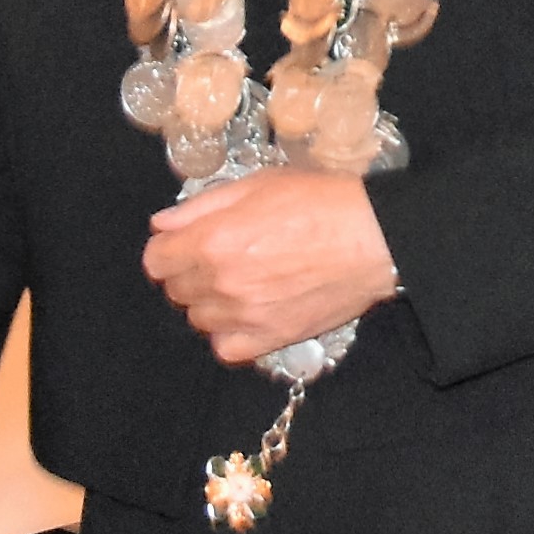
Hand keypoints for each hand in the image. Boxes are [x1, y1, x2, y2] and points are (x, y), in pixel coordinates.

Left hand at [142, 170, 397, 363]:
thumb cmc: (324, 202)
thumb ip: (203, 206)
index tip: (187, 244)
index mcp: (213, 240)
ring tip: (241, 285)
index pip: (155, 260)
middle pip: (176, 290)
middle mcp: (222, 281)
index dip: (169, 249)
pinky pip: (226, 348)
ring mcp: (246, 314)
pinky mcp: (272, 336)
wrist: (378, 238)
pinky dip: (229, 334)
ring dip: (211, 302)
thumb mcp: (260, 185)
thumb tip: (162, 225)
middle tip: (223, 258)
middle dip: (191, 272)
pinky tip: (248, 314)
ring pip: (199, 319)